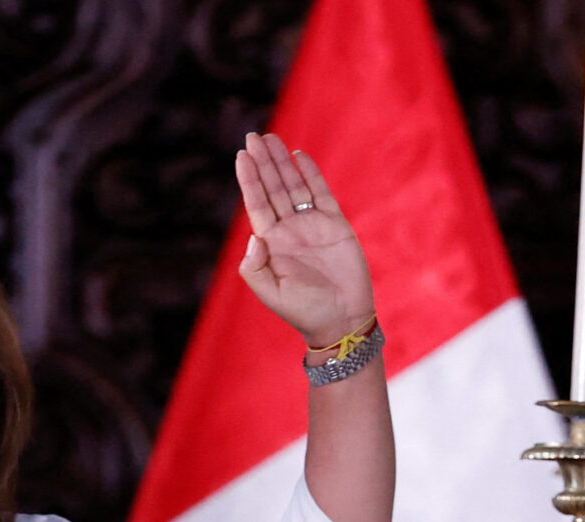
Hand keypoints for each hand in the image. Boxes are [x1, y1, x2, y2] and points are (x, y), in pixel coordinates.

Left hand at [234, 132, 374, 348]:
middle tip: (253, 137)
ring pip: (294, 186)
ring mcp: (312, 225)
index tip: (241, 155)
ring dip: (281, 163)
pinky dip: (311, 174)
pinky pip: (321, 193)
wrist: (343, 320)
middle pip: (273, 188)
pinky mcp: (335, 225)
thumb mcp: (272, 294)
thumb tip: (255, 236)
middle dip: (263, 162)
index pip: (257, 203)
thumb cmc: (306, 312)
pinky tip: (299, 156)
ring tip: (270, 138)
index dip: (249, 179)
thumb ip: (255, 267)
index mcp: (272, 244)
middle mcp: (289, 230)